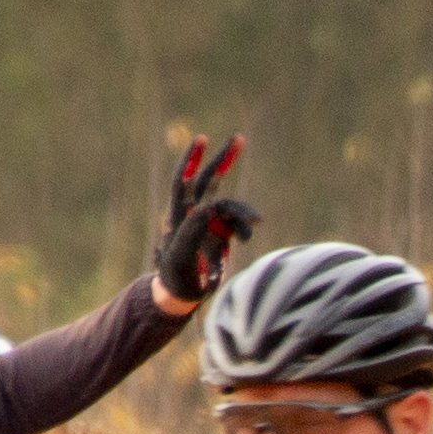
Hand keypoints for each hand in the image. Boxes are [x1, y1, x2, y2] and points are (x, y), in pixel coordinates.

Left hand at [150, 134, 257, 308]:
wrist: (183, 295)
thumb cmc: (176, 276)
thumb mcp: (181, 255)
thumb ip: (193, 231)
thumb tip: (209, 207)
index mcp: (179, 214)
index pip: (184, 181)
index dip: (191, 160)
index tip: (202, 139)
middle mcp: (195, 214)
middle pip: (209, 180)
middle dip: (223, 159)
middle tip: (239, 138)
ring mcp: (210, 223)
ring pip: (230, 205)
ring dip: (244, 211)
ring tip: (256, 223)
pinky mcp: (222, 234)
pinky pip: (238, 223)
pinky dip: (245, 227)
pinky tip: (247, 236)